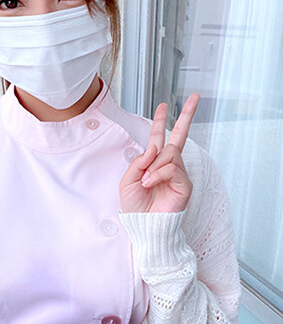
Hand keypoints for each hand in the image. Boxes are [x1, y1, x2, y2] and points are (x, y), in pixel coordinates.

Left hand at [119, 94, 199, 212]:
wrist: (143, 226)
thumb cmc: (135, 207)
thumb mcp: (128, 180)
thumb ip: (139, 161)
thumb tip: (155, 147)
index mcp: (154, 163)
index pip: (159, 138)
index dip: (160, 121)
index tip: (163, 106)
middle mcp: (169, 165)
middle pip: (179, 136)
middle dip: (187, 115)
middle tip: (195, 97)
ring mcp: (178, 174)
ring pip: (170, 153)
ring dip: (154, 166)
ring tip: (146, 182)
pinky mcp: (184, 184)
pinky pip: (172, 168)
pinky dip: (158, 174)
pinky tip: (151, 183)